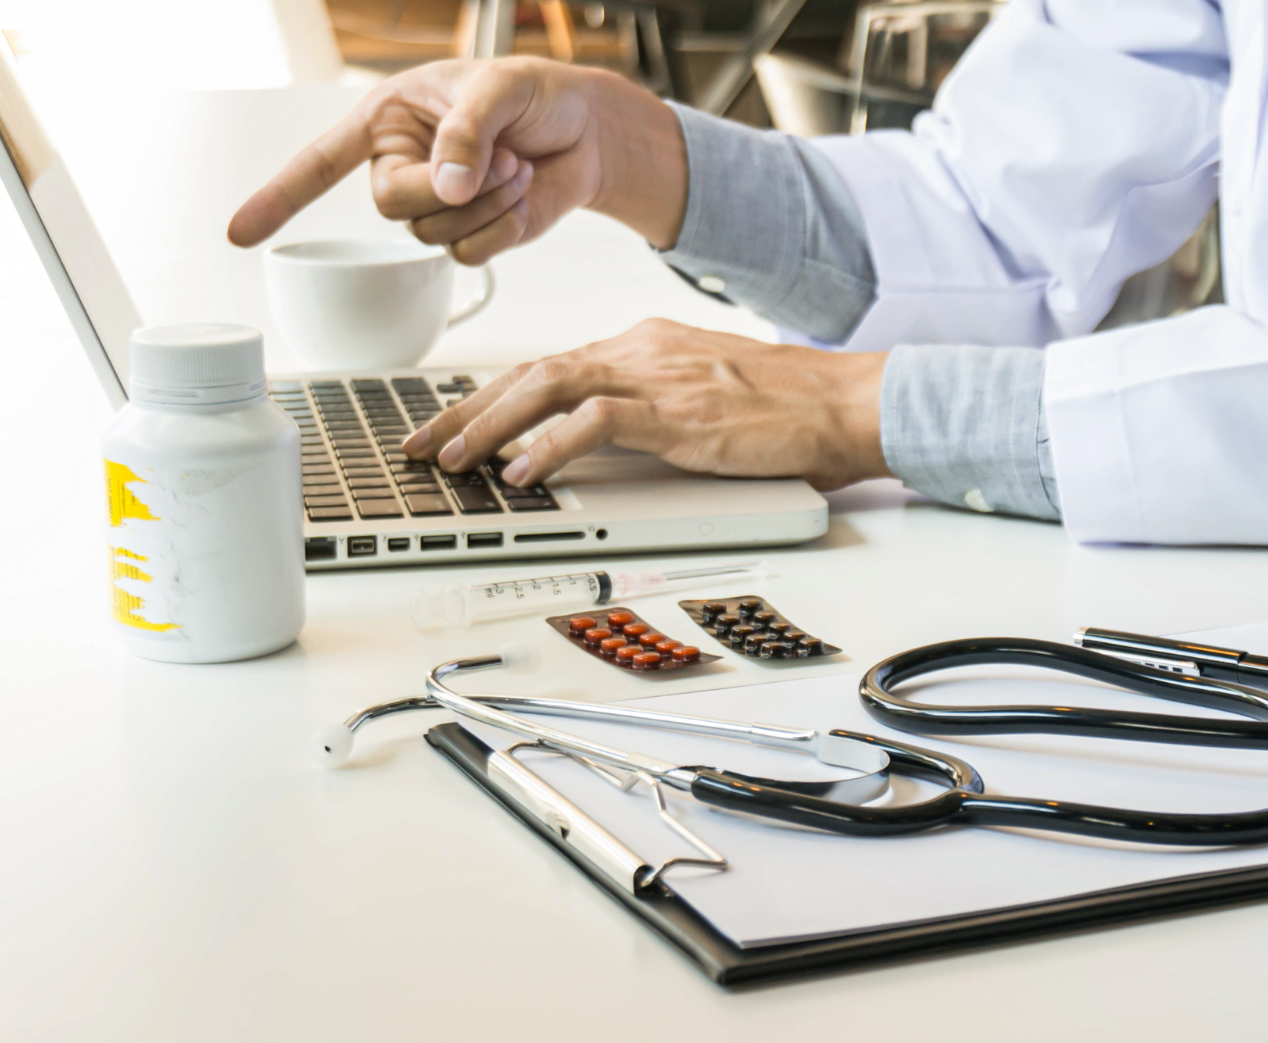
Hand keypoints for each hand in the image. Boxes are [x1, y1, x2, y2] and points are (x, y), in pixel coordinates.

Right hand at [226, 58, 687, 260]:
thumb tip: (445, 187)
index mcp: (388, 122)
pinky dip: (504, 227)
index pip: (320, 162)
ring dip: (488, 202)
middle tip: (501, 157)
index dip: (278, 197)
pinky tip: (524, 193)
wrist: (587, 130)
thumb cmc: (536, 95)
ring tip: (519, 164)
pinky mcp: (473, 236)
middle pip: (393, 206)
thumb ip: (466, 133)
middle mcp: (403, 168)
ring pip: (436, 234)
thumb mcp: (499, 90)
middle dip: (450, 186)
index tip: (239, 233)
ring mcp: (437, 207)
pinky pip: (471, 254)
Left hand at [405, 319, 892, 490]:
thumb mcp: (704, 398)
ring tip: (454, 461)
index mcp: (646, 345)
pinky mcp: (678, 411)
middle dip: (467, 410)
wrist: (846, 402)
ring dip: (491, 426)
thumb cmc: (790, 408)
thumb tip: (598, 441)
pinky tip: (522, 472)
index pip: (549, 365)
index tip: (452, 426)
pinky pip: (594, 422)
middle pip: (531, 372)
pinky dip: (549, 446)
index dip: (492, 397)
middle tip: (422, 445)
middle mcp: (642, 350)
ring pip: (548, 387)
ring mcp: (658, 377)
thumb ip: (650, 409)